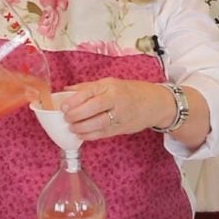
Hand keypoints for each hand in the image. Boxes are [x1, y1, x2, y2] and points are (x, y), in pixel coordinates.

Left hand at [59, 78, 175, 140]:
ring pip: (98, 123)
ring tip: (72, 127)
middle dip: (77, 115)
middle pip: (93, 108)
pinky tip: (81, 134)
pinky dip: (90, 135)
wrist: (155, 103)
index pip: (90, 92)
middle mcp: (116, 100)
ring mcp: (120, 115)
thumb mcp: (110, 83)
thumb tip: (66, 90)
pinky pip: (103, 133)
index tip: (63, 106)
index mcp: (111, 86)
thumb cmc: (130, 91)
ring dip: (82, 127)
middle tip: (67, 118)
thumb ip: (88, 87)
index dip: (74, 100)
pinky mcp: (122, 128)